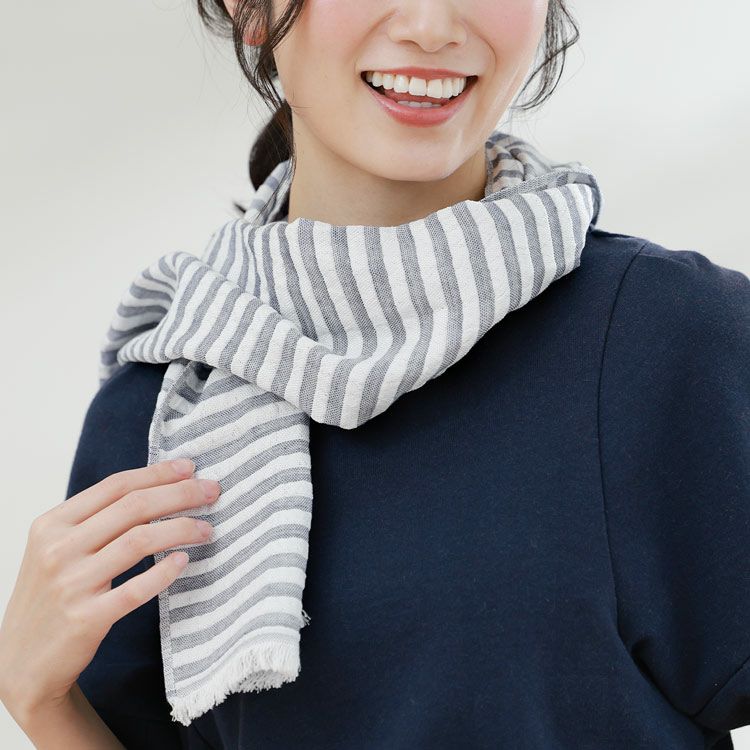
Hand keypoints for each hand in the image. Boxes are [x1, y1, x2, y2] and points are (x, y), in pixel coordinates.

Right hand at [0, 458, 220, 727]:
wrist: (21, 663)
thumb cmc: (50, 597)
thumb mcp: (57, 549)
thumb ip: (94, 520)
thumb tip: (156, 487)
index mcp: (51, 524)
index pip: (115, 486)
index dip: (158, 473)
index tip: (190, 468)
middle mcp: (58, 549)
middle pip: (133, 507)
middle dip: (180, 494)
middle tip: (212, 491)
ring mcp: (71, 584)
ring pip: (139, 541)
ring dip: (181, 529)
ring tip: (207, 528)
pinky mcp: (86, 618)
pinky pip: (136, 589)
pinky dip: (163, 573)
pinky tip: (184, 561)